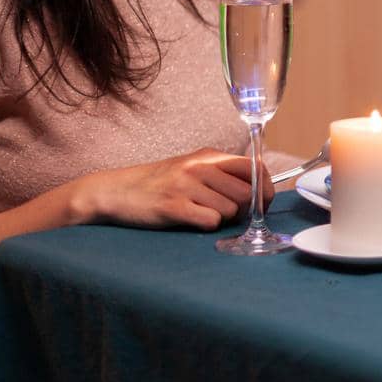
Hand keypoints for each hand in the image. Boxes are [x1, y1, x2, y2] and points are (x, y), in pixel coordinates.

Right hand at [69, 149, 271, 230]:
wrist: (115, 191)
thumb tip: (259, 189)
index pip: (256, 167)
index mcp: (209, 156)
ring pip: (230, 210)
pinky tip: (191, 220)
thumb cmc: (159, 183)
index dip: (265, 188)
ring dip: (222, 219)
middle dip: (244, 210)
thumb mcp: (193, 168)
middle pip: (248, 194)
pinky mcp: (173, 206)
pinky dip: (206, 225)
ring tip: (201, 213)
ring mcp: (186, 185)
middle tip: (229, 215)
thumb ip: (223, 173)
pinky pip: (210, 221)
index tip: (262, 202)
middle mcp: (199, 167)